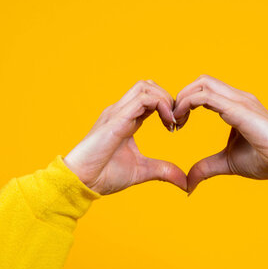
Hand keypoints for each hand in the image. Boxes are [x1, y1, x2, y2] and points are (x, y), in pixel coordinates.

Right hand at [64, 80, 187, 194]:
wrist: (82, 181)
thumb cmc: (104, 175)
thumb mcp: (142, 171)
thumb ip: (163, 171)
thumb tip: (185, 182)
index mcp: (126, 119)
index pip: (149, 98)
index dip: (167, 107)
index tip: (175, 127)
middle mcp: (121, 111)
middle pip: (148, 86)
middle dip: (168, 98)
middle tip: (177, 122)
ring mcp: (117, 112)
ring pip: (145, 86)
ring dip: (165, 99)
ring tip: (172, 121)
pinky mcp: (116, 118)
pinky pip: (143, 99)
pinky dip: (161, 105)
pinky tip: (167, 124)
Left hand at [173, 75, 267, 193]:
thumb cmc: (266, 161)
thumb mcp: (226, 163)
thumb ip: (206, 168)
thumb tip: (188, 183)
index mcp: (236, 105)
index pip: (205, 90)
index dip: (186, 103)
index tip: (176, 125)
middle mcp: (238, 97)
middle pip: (201, 81)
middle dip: (182, 97)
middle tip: (173, 122)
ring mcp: (239, 100)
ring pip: (202, 83)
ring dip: (182, 99)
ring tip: (175, 122)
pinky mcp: (238, 109)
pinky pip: (206, 96)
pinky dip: (188, 104)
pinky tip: (181, 122)